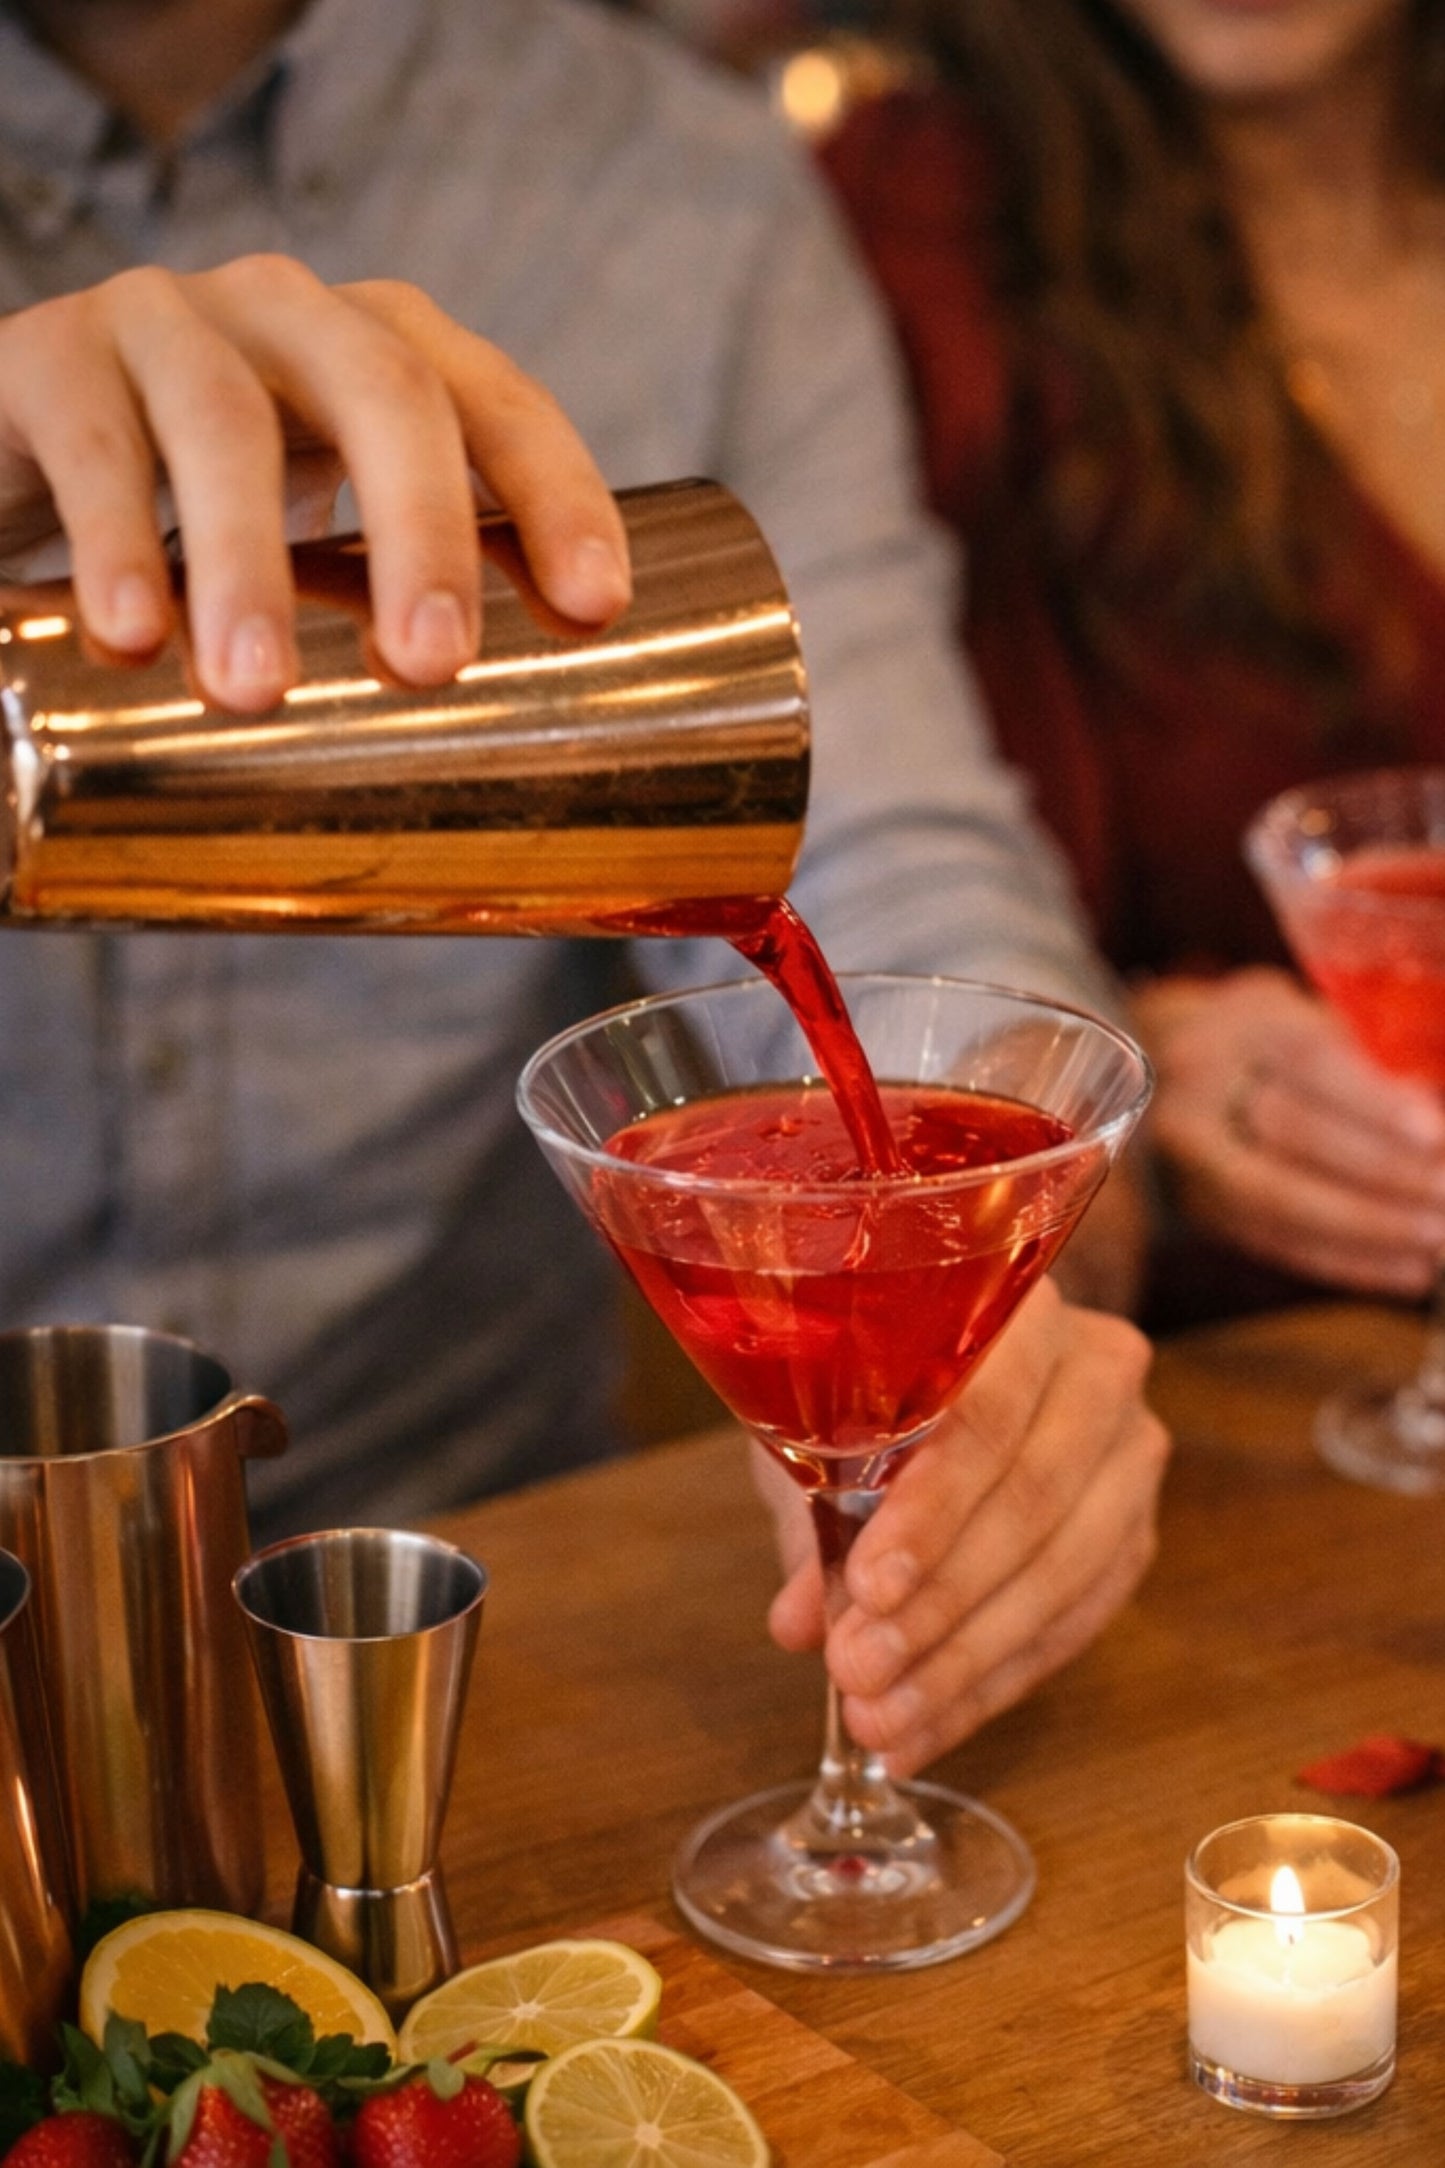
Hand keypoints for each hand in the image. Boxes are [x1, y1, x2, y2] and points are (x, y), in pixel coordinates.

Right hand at [0, 257, 630, 709]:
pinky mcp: (51, 359)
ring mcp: (167, 322)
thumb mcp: (325, 533)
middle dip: (423, 530)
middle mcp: (290, 315)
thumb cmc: (204, 505)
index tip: (594, 606)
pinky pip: (94, 443)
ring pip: (225, 421)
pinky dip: (115, 544)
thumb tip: (528, 672)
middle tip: (431, 665)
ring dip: (247, 564)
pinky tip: (132, 638)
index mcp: (383, 351)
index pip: (497, 406)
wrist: (28, 448)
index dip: (556, 494)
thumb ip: (412, 585)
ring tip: (256, 691)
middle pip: (386, 392)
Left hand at [756, 1277, 1168, 1775]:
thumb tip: (798, 1622)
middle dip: (941, 1605)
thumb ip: (817, 1514)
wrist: (953, 1363)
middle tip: (857, 1673)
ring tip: (880, 1721)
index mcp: (1020, 1306)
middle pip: (1034, 1501)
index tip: (869, 1589)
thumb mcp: (824, 1422)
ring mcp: (1132, 1454)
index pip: (987, 1413)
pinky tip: (924, 1728)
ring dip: (963, 1663)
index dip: (931, 1509)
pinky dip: (991, 1685)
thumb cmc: (870, 1381)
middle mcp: (1100, 1368)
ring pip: (1063, 1575)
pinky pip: (1075, 1624)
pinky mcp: (1137, 1532)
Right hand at [1135, 968, 1444, 1296]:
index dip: (1373, 1102)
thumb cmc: (1275, 1050)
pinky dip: (1348, 1262)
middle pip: (1291, 1132)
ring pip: (1280, 1198)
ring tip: (1436, 1239)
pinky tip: (1407, 1269)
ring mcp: (1192, 1159)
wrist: (1179, 1076)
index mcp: (1240, 1032)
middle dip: (1381, 1170)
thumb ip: (1372, 1070)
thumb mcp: (1318, 1030)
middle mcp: (1200, 1091)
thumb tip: (1434, 1126)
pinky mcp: (1204, 1212)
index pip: (1309, 1062)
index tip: (1435, 1134)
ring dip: (1370, 1227)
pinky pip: (1278, 1244)